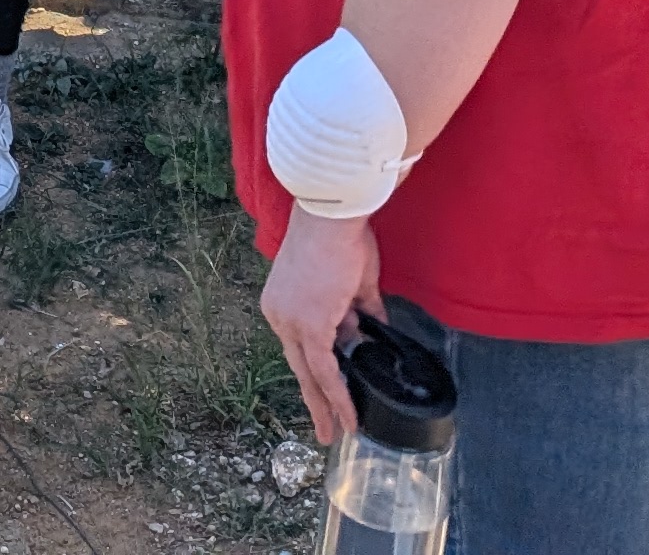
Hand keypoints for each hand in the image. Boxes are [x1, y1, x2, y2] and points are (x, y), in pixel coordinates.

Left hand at [261, 209, 381, 445]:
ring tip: (339, 431)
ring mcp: (290, 321)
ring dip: (327, 404)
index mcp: (282, 302)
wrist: (333, 216)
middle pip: (298, 366)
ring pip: (310, 373)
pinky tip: (349, 416)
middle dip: (315, 400)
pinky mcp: (308, 325)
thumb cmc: (342, 238)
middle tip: (326, 430)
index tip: (327, 392)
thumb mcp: (353, 283)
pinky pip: (324, 369)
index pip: (299, 346)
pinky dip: (337, 393)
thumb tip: (369, 329)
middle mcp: (279, 315)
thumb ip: (358, 311)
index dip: (316, 372)